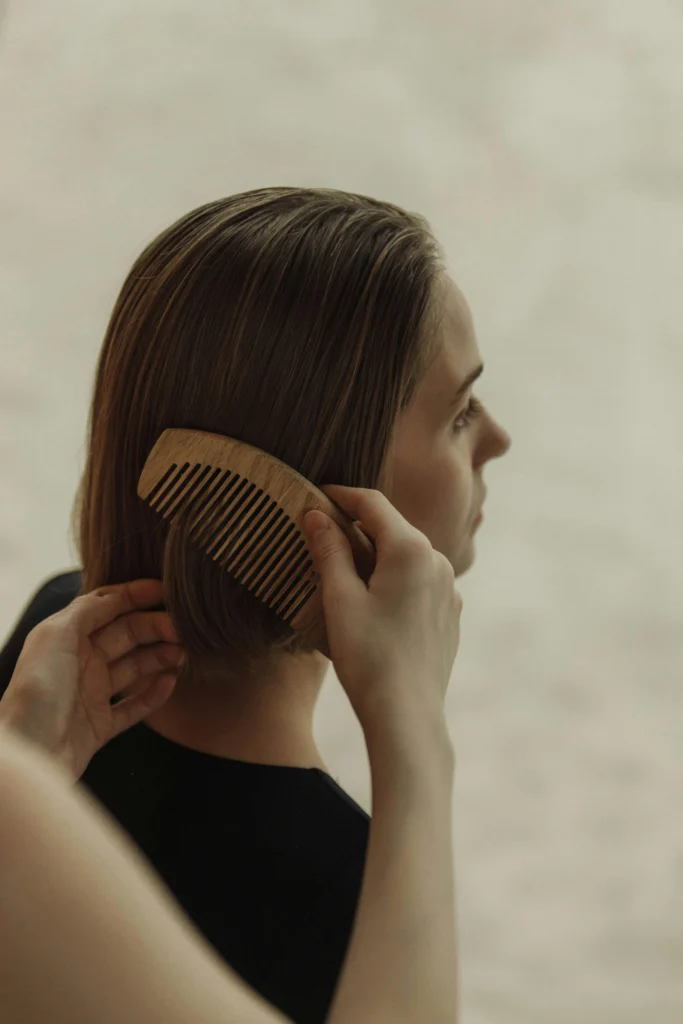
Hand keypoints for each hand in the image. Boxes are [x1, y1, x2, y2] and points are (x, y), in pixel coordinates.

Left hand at [0, 580, 185, 780]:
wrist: (31, 750)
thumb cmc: (38, 689)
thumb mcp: (55, 635)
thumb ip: (86, 610)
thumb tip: (113, 594)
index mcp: (67, 637)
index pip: (106, 607)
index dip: (135, 595)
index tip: (166, 591)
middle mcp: (80, 662)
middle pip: (126, 635)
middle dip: (154, 627)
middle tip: (181, 629)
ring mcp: (91, 694)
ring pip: (134, 668)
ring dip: (160, 658)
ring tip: (182, 655)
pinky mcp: (100, 726)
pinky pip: (134, 706)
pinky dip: (154, 694)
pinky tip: (171, 683)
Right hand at [303, 486, 461, 751]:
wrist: (407, 715)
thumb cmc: (368, 657)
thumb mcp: (340, 599)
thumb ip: (330, 550)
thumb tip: (317, 514)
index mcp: (411, 549)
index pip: (373, 504)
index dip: (342, 495)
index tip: (317, 494)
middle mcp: (438, 561)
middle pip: (393, 527)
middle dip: (359, 524)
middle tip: (323, 529)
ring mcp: (448, 589)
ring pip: (407, 555)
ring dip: (377, 553)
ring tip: (343, 567)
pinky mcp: (449, 614)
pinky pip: (419, 581)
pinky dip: (394, 578)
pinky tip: (372, 600)